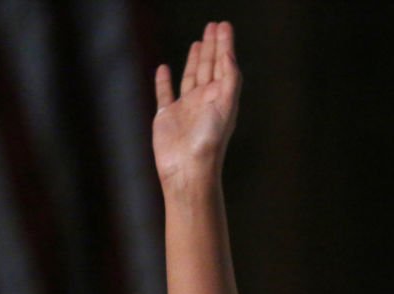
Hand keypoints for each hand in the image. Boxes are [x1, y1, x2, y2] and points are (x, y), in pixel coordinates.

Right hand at [153, 21, 240, 186]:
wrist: (188, 168)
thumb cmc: (210, 141)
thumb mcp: (225, 106)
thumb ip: (230, 80)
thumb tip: (229, 55)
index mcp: (221, 97)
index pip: (224, 64)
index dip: (224, 45)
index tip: (224, 25)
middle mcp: (205, 101)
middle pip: (210, 66)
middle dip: (212, 46)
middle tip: (213, 26)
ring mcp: (186, 108)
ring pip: (191, 76)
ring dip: (195, 59)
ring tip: (198, 42)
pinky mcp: (167, 116)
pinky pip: (165, 93)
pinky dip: (164, 80)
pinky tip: (164, 68)